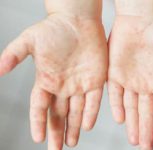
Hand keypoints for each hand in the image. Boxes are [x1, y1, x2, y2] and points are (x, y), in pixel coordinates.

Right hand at [0, 13, 107, 148]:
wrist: (78, 20)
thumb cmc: (54, 29)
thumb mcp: (30, 40)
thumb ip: (13, 55)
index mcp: (46, 80)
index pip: (40, 106)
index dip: (38, 122)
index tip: (38, 138)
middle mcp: (63, 86)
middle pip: (58, 114)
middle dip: (57, 131)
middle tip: (56, 149)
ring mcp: (79, 84)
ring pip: (76, 111)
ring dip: (73, 127)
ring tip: (71, 142)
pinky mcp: (95, 80)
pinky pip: (93, 100)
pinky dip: (90, 113)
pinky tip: (86, 125)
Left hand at [108, 14, 152, 149]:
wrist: (140, 17)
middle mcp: (145, 83)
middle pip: (147, 112)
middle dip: (147, 130)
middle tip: (146, 148)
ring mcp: (130, 79)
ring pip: (131, 107)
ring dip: (133, 124)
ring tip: (135, 140)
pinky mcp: (115, 73)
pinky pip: (116, 94)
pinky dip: (117, 106)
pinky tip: (120, 119)